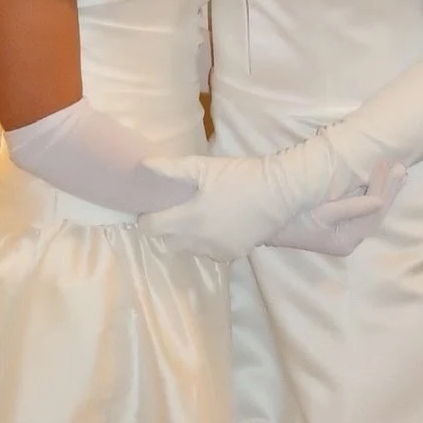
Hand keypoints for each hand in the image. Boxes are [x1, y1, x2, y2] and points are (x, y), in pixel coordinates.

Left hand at [139, 142, 333, 260]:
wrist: (279, 193)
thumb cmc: (239, 176)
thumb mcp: (204, 167)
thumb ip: (172, 169)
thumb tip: (143, 166)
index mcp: (187, 220)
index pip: (150, 228)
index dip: (149, 216)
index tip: (157, 204)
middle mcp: (198, 242)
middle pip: (167, 242)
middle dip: (167, 227)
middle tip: (177, 207)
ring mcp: (216, 251)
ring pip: (188, 249)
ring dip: (187, 236)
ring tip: (200, 214)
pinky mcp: (233, 255)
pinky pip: (209, 252)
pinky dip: (207, 242)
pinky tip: (218, 224)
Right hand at [270, 161, 405, 254]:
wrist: (265, 221)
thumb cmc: (291, 216)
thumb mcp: (320, 211)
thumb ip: (350, 207)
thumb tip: (379, 200)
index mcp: (345, 240)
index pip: (372, 214)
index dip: (383, 189)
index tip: (388, 166)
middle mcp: (349, 239)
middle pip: (376, 214)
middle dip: (389, 190)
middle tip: (401, 167)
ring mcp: (344, 232)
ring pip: (371, 211)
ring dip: (385, 191)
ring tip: (399, 173)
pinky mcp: (339, 223)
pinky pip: (362, 208)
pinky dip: (372, 192)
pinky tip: (379, 181)